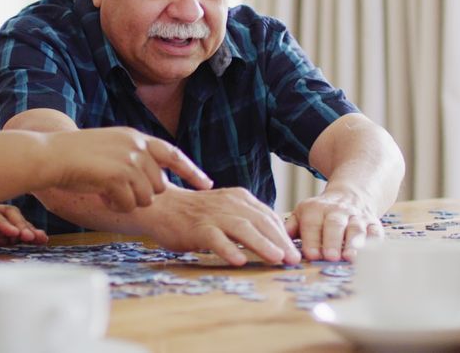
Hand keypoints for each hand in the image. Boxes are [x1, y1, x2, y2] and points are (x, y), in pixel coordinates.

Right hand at [43, 127, 212, 211]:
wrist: (50, 155)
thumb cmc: (75, 156)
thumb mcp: (111, 148)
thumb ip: (134, 158)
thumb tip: (156, 181)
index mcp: (135, 137)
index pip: (173, 154)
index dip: (191, 170)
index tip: (206, 183)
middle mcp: (136, 146)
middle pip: (159, 185)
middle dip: (143, 195)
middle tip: (118, 192)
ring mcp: (128, 160)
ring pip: (146, 197)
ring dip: (128, 202)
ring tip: (107, 192)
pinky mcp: (118, 175)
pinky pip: (128, 204)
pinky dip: (115, 206)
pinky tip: (100, 196)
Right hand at [146, 187, 300, 266]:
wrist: (163, 206)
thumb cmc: (197, 213)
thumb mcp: (226, 210)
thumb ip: (247, 220)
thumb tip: (274, 241)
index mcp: (240, 198)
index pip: (268, 216)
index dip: (284, 234)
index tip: (296, 251)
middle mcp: (230, 203)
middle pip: (260, 221)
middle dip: (280, 241)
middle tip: (294, 259)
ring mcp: (213, 215)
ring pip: (242, 228)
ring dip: (262, 244)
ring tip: (276, 258)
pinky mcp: (197, 228)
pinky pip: (215, 238)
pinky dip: (228, 249)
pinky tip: (239, 261)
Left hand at [286, 187, 381, 261]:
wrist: (350, 194)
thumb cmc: (320, 213)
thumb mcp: (302, 214)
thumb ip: (291, 228)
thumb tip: (276, 244)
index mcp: (315, 209)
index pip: (312, 224)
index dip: (312, 239)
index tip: (311, 255)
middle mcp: (337, 211)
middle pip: (334, 225)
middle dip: (332, 241)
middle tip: (330, 257)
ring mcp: (356, 216)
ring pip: (355, 228)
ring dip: (353, 242)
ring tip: (350, 257)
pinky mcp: (372, 222)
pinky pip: (375, 231)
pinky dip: (374, 242)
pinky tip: (372, 254)